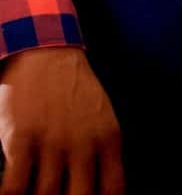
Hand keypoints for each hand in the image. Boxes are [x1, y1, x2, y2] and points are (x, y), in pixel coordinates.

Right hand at [0, 47, 124, 194]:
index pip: (113, 189)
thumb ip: (103, 151)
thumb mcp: (102, 117)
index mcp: (108, 139)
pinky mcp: (21, 139)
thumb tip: (103, 188)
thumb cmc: (73, 90)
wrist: (45, 54)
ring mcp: (52, 143)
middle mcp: (84, 144)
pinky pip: (15, 186)